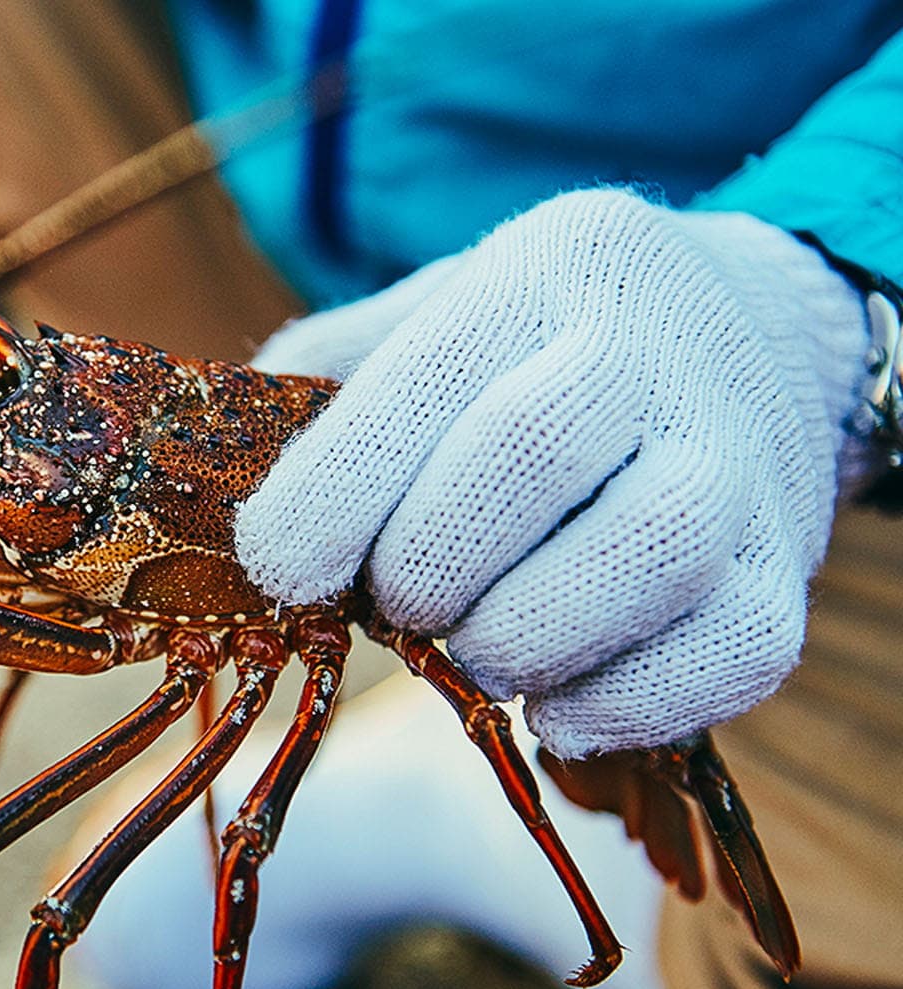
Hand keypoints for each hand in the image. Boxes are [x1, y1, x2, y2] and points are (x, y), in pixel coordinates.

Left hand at [237, 189, 871, 756]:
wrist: (751, 338)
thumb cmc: (541, 344)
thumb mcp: (430, 316)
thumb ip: (321, 383)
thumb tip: (208, 481)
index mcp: (540, 273)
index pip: (425, 383)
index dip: (331, 494)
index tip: (275, 570)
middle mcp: (652, 349)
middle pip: (530, 454)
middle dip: (426, 562)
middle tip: (393, 603)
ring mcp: (738, 461)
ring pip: (643, 554)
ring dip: (520, 637)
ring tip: (471, 652)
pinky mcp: (789, 573)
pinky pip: (726, 655)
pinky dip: (620, 705)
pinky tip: (553, 706)